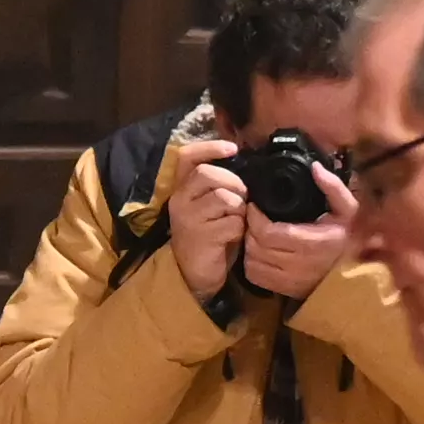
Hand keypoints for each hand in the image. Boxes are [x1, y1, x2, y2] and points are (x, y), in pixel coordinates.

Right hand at [160, 132, 246, 297]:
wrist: (194, 276)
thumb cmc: (207, 237)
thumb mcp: (208, 206)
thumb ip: (217, 185)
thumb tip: (244, 166)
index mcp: (180, 189)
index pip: (187, 156)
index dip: (210, 147)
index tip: (232, 149)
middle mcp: (179, 200)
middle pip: (209, 174)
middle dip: (234, 183)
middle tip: (242, 199)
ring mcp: (188, 219)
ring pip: (223, 197)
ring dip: (239, 208)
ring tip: (237, 220)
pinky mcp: (201, 237)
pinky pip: (232, 222)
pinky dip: (240, 229)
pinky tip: (235, 236)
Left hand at [236, 155, 356, 302]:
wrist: (354, 273)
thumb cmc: (349, 238)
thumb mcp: (348, 209)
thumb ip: (333, 188)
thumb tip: (315, 168)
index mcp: (313, 243)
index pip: (269, 233)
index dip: (255, 217)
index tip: (254, 206)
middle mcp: (300, 265)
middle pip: (257, 246)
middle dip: (250, 229)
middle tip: (253, 217)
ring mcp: (291, 281)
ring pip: (253, 262)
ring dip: (249, 246)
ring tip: (256, 233)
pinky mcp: (284, 291)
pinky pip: (256, 276)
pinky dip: (252, 263)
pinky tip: (259, 251)